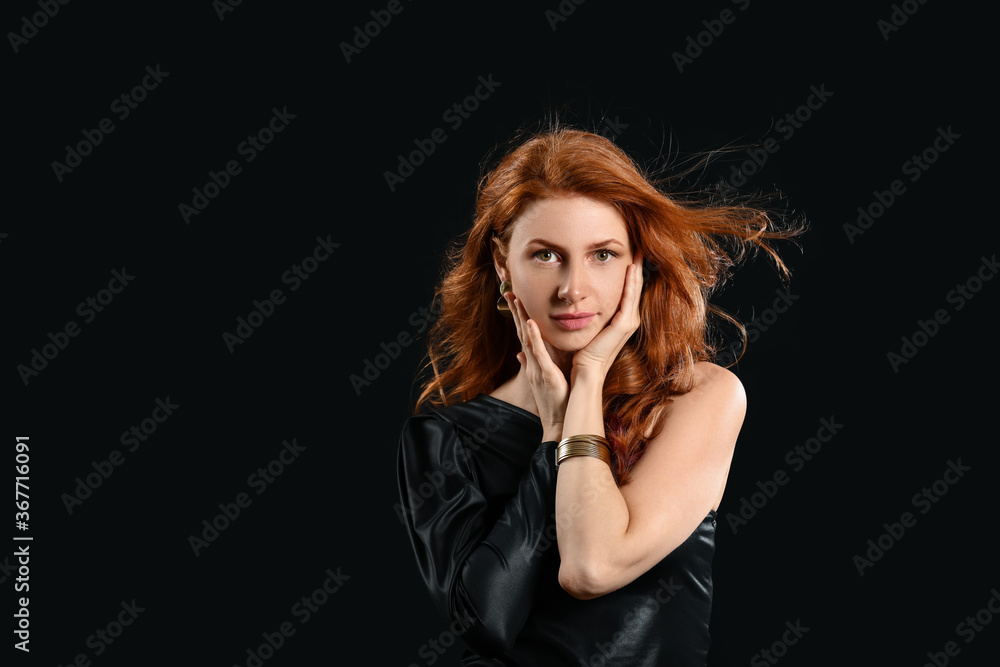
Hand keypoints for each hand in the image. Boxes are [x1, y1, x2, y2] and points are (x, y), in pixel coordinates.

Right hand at [505, 291, 569, 437]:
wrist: (558, 421)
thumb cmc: (555, 400)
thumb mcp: (544, 377)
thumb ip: (533, 363)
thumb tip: (519, 353)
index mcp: (534, 361)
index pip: (524, 335)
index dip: (519, 316)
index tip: (514, 298)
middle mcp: (532, 362)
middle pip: (521, 332)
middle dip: (515, 312)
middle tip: (509, 292)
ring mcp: (537, 367)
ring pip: (526, 339)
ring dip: (520, 318)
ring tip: (516, 300)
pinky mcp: (546, 374)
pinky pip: (539, 354)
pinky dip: (534, 338)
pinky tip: (530, 324)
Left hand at [571, 250, 643, 380]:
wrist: (586, 371)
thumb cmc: (583, 351)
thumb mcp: (587, 325)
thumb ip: (587, 311)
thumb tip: (575, 297)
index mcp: (621, 318)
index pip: (628, 289)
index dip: (630, 271)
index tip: (628, 252)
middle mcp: (629, 318)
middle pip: (635, 285)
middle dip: (637, 265)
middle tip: (638, 245)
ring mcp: (628, 322)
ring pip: (634, 288)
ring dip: (637, 269)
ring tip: (638, 250)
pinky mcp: (624, 325)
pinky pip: (629, 298)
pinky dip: (631, 282)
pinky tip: (631, 267)